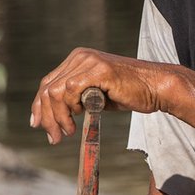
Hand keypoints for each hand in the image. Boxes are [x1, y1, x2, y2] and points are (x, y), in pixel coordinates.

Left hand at [31, 48, 173, 143]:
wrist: (156, 88)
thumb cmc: (130, 93)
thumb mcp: (96, 96)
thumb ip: (76, 99)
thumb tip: (53, 117)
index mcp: (78, 59)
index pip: (48, 82)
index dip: (39, 105)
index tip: (37, 125)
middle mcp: (80, 57)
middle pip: (48, 88)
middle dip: (46, 116)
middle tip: (53, 137)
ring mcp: (89, 61)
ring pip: (56, 91)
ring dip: (57, 117)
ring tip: (67, 132)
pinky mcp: (99, 70)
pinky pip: (71, 90)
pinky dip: (70, 109)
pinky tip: (78, 120)